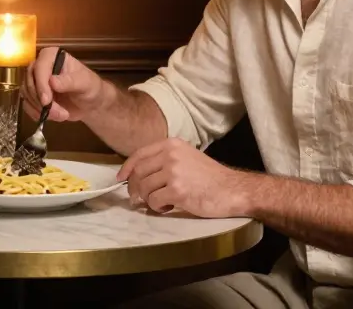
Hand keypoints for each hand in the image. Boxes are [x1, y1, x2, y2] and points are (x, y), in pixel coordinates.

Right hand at [21, 46, 105, 122]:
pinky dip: (36, 113)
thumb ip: (70, 82)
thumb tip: (52, 81)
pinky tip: (51, 117)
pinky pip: (26, 104)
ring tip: (61, 115)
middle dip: (41, 100)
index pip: (39, 67)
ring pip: (27, 94)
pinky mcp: (34, 95)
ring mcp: (36, 81)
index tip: (46, 101)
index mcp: (52, 56)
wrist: (90, 103)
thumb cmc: (90, 88)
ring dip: (40, 109)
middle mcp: (41, 66)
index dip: (40, 84)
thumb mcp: (85, 83)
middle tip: (58, 113)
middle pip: (29, 81)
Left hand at [117, 138, 248, 216]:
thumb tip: (138, 175)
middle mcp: (170, 155)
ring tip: (163, 202)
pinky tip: (170, 206)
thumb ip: (165, 160)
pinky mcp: (177, 190)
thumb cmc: (211, 177)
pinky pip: (154, 201)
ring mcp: (173, 172)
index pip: (139, 154)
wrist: (233, 190)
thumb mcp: (187, 157)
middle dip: (135, 188)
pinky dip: (158, 207)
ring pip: (144, 188)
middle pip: (138, 173)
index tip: (120, 179)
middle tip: (139, 199)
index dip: (127, 168)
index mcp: (172, 144)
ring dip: (149, 200)